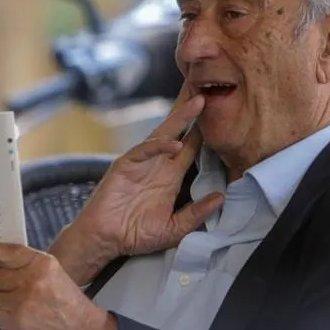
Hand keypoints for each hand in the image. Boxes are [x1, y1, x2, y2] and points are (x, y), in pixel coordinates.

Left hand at [0, 242, 117, 329]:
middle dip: (2, 283)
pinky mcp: (17, 321)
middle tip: (19, 289)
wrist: (82, 325)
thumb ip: (25, 264)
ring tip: (25, 305)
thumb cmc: (64, 295)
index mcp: (41, 262)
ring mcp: (23, 301)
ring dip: (5, 300)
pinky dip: (6, 316)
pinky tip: (23, 316)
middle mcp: (31, 279)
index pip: (2, 252)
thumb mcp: (50, 270)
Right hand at [50, 93, 225, 282]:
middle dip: (194, 111)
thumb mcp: (173, 229)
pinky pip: (144, 151)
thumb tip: (221, 198)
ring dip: (181, 117)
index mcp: (172, 177)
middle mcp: (159, 164)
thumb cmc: (135, 234)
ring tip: (199, 101)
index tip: (225, 112)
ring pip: (163, 134)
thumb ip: (196, 214)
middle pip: (180, 131)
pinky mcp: (125, 166)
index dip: (207, 130)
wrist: (104, 240)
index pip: (193, 147)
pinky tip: (175, 144)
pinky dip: (158, 147)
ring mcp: (142, 162)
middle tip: (210, 89)